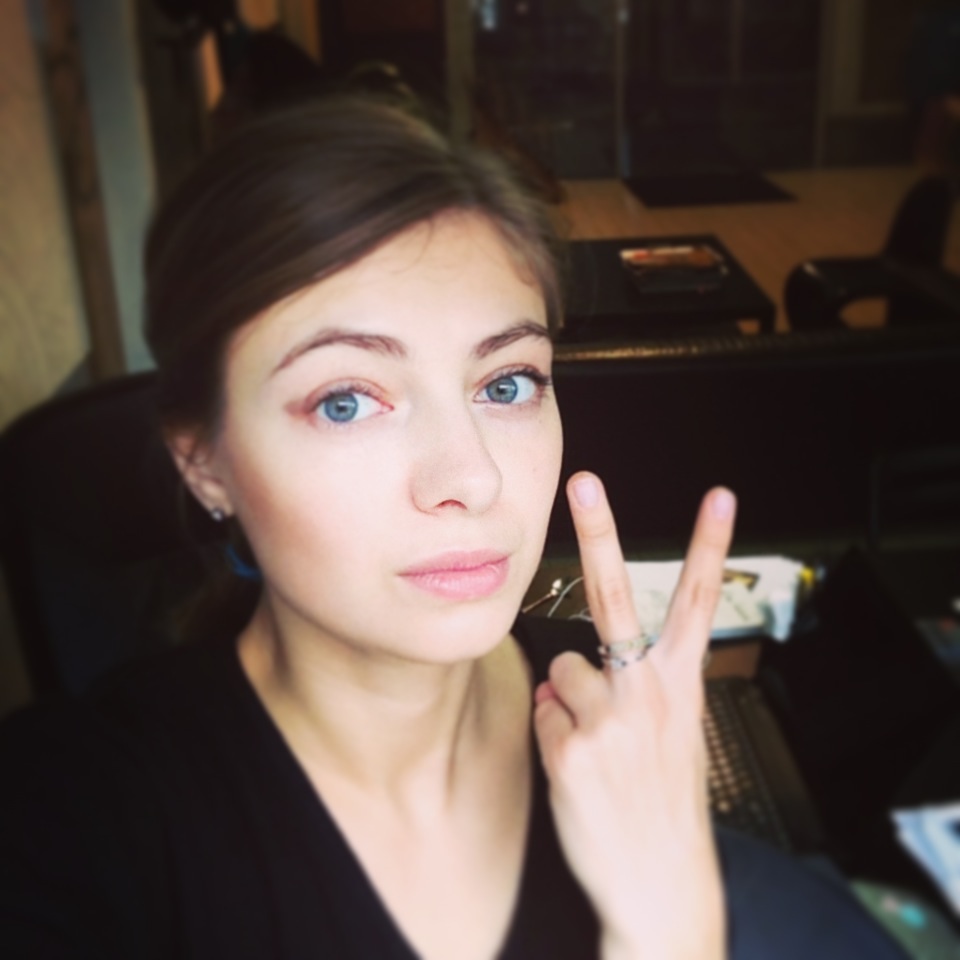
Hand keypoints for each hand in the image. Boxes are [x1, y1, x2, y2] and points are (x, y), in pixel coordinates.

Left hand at [532, 473, 735, 959]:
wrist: (662, 885)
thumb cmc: (665, 806)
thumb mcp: (671, 741)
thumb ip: (628, 693)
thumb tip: (564, 668)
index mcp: (683, 685)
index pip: (699, 602)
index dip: (712, 546)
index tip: (720, 497)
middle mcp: (650, 692)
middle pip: (617, 594)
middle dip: (599, 530)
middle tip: (584, 481)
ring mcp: (611, 718)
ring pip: (560, 671)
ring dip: (566, 703)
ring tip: (597, 752)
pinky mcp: (572, 748)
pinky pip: (542, 714)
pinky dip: (551, 737)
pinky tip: (580, 772)